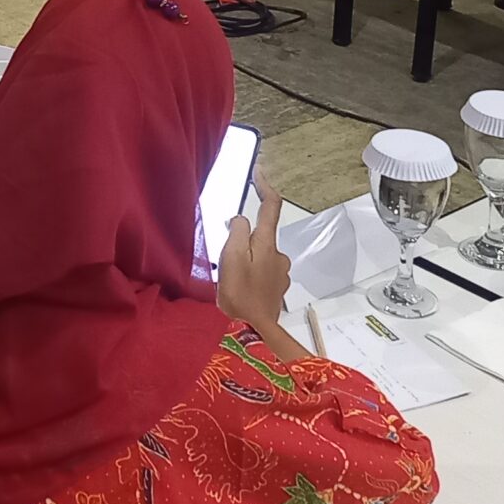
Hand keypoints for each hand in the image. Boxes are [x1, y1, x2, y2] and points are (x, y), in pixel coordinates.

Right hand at [215, 180, 293, 336]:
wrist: (254, 332)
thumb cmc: (239, 293)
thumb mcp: (232, 256)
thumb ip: (238, 231)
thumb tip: (240, 220)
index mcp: (267, 243)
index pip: (271, 206)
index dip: (265, 186)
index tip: (258, 171)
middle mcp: (279, 255)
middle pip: (261, 234)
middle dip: (243, 238)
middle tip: (223, 256)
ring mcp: (280, 273)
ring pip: (260, 255)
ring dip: (246, 259)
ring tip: (228, 277)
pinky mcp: (276, 289)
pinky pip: (262, 272)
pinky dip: (250, 273)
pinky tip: (238, 287)